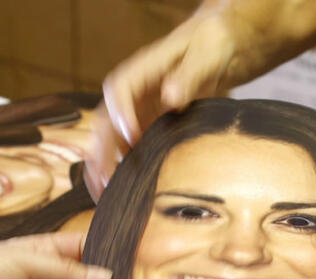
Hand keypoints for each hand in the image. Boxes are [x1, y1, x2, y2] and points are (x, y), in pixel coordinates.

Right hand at [86, 8, 247, 197]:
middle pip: (105, 119)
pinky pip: (124, 149)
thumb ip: (189, 75)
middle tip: (106, 180)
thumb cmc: (210, 46)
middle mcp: (131, 91)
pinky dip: (118, 169)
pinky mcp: (143, 126)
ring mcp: (134, 110)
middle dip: (101, 150)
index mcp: (142, 69)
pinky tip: (118, 193)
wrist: (214, 47)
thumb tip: (171, 97)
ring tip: (103, 195)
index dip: (121, 112)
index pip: (119, 89)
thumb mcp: (206, 55)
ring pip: (108, 138)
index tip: (131, 136)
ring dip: (102, 165)